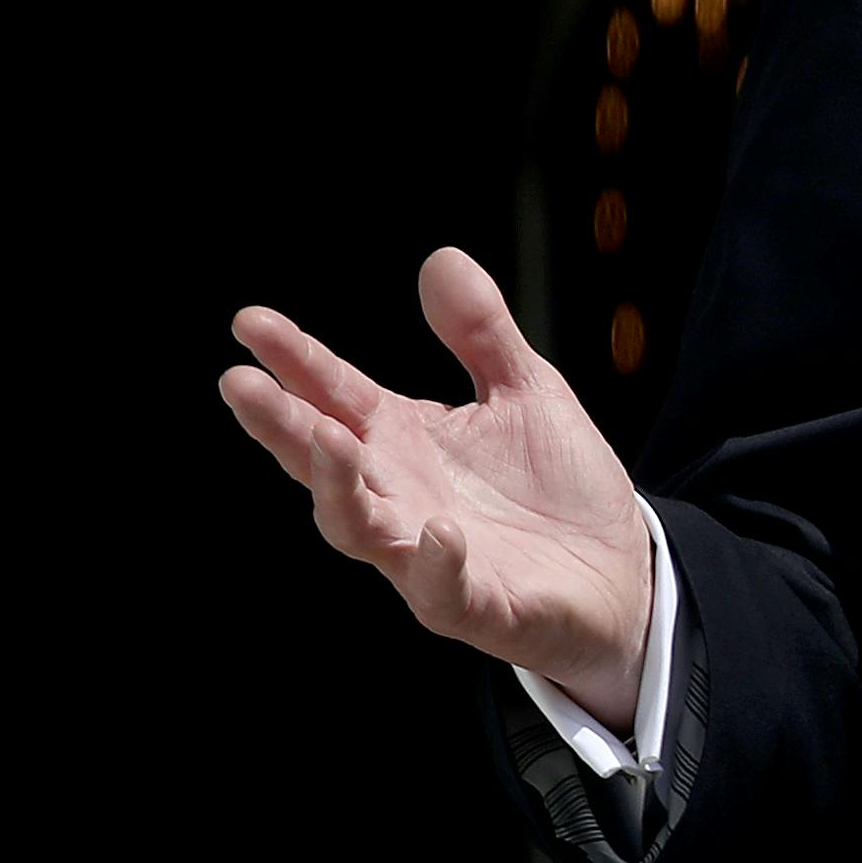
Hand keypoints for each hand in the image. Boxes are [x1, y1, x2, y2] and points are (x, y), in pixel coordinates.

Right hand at [222, 249, 658, 730]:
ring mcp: (427, 555)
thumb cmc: (558, 488)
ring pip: (358, 527)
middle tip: (239, 383)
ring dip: (336, 486)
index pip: (334, 394)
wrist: (621, 572)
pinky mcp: (476, 604)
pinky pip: (442, 590)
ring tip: (327, 439)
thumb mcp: (528, 393)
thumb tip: (442, 258)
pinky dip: (435, 563)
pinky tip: (438, 529)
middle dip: (281, 423)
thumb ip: (482, 335)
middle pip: (322, 458)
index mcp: (403, 440)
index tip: (250, 321)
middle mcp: (399, 495)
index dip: (294, 359)